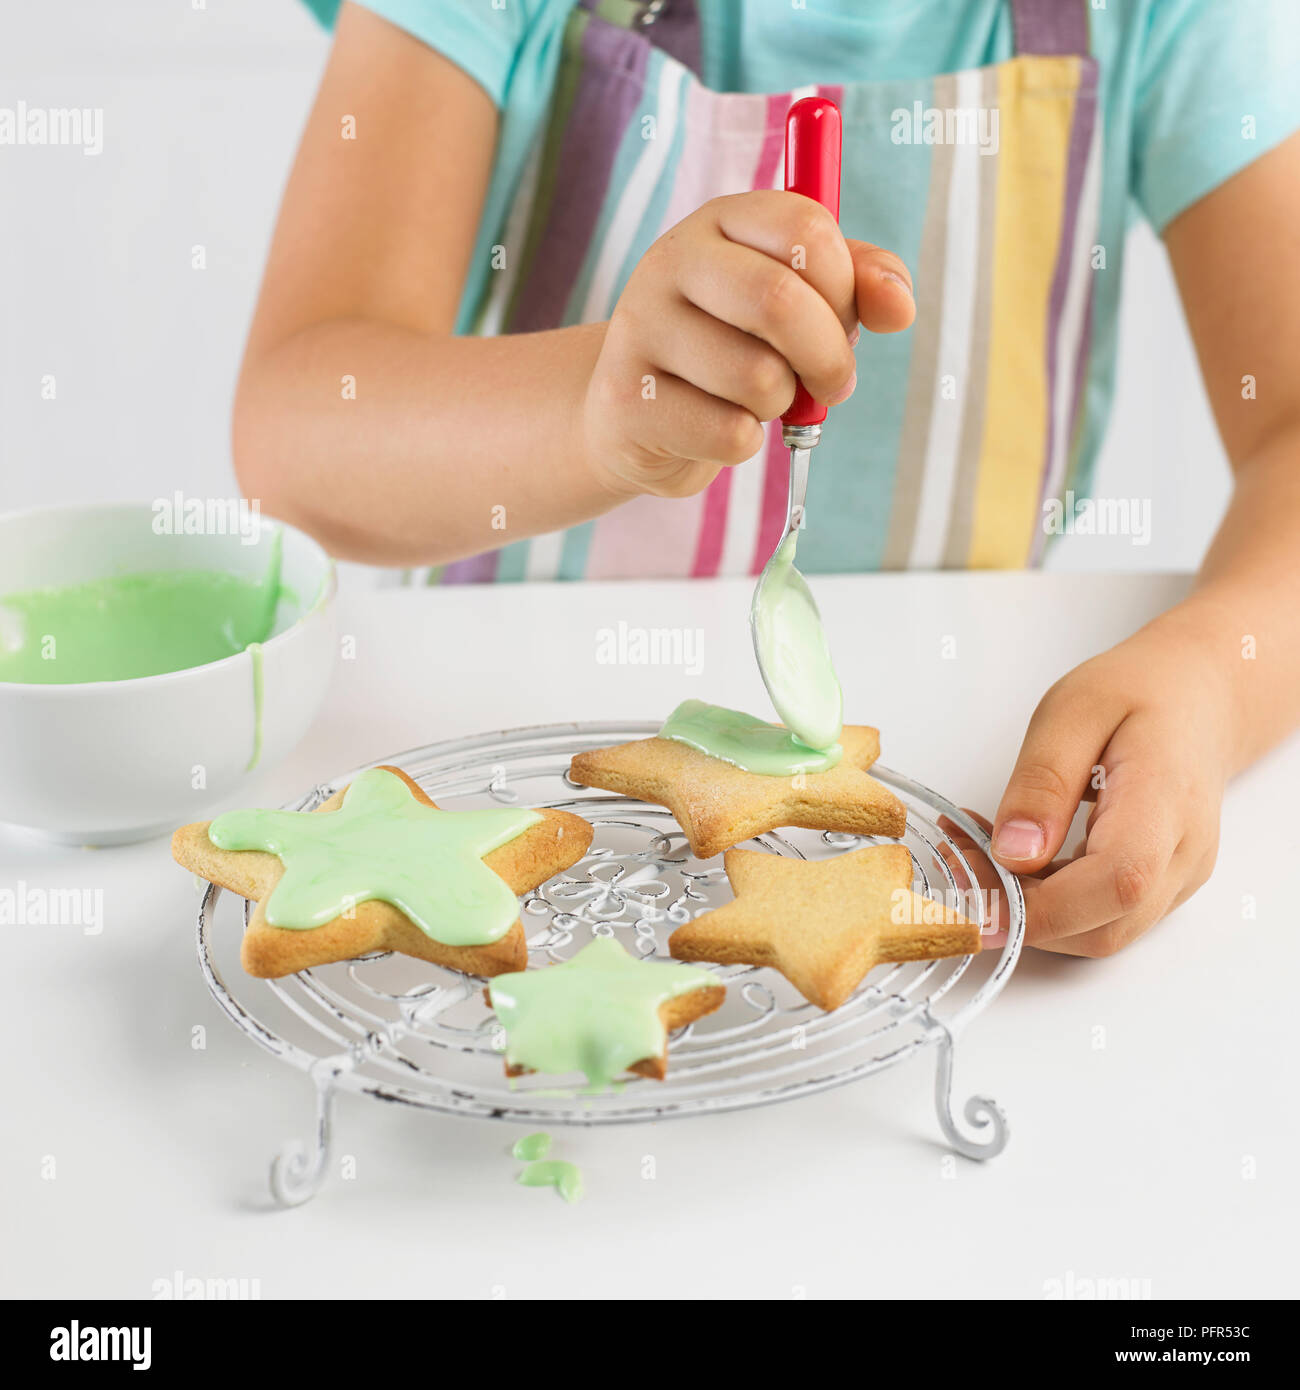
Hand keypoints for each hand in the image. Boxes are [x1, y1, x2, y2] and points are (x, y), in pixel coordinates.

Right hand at [582, 190, 914, 499]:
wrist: (635, 411)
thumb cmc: (731, 345)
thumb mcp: (799, 299)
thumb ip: (859, 285)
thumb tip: (899, 307)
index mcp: (720, 221)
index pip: (806, 229)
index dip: (846, 287)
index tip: (845, 322)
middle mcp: (670, 261)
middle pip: (779, 300)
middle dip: (827, 357)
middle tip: (830, 383)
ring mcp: (639, 329)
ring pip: (758, 378)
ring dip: (781, 404)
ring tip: (760, 399)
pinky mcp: (626, 400)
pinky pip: (727, 434)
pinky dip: (744, 443)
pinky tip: (719, 427)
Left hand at [988, 615, 1235, 955]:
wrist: (1199, 696)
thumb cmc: (1138, 692)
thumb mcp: (1071, 711)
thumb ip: (1042, 784)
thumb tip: (1014, 854)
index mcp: (1167, 801)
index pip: (1117, 882)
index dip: (1042, 904)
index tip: (975, 883)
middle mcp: (1183, 854)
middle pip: (1103, 927)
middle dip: (1021, 911)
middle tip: (962, 856)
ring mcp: (1177, 877)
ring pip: (1099, 933)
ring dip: (1031, 910)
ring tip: (981, 850)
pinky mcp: (1161, 886)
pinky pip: (1102, 917)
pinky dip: (1050, 903)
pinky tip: (1016, 858)